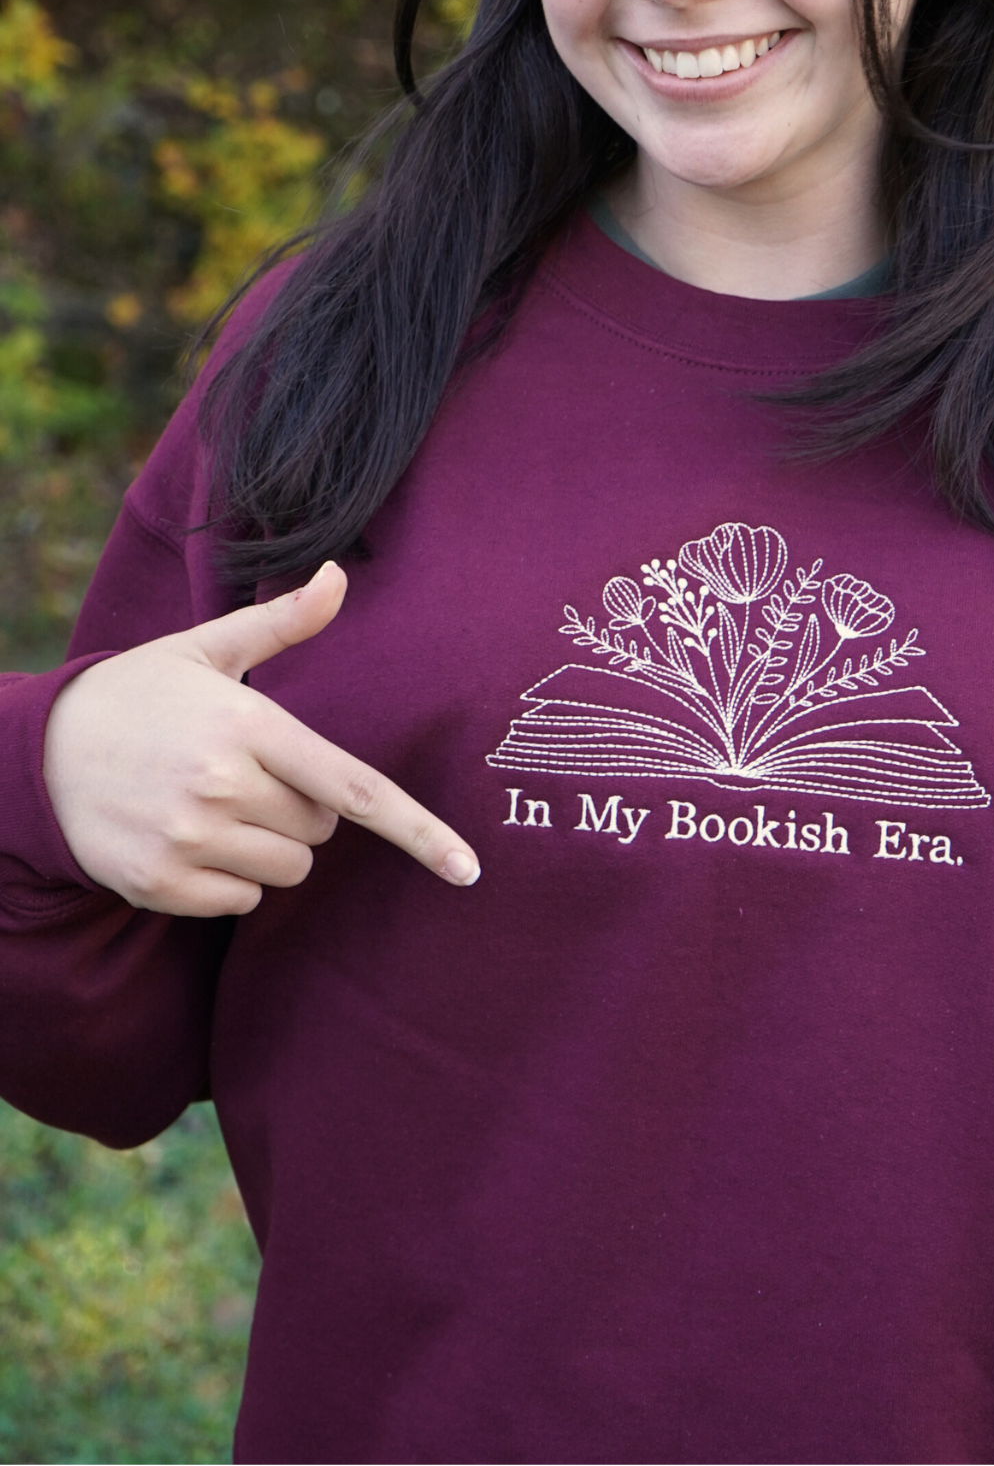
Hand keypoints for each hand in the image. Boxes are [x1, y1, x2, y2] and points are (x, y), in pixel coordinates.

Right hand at [43, 561, 479, 915]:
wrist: (40, 751)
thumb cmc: (142, 694)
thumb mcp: (208, 650)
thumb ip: (283, 623)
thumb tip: (340, 574)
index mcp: (248, 725)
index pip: (352, 788)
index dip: (418, 831)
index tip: (468, 868)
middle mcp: (221, 784)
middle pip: (321, 833)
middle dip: (302, 811)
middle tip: (248, 777)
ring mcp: (187, 838)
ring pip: (286, 872)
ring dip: (269, 848)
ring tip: (215, 806)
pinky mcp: (159, 883)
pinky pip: (240, 903)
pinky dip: (228, 882)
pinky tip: (188, 839)